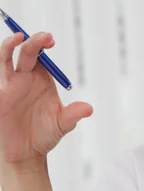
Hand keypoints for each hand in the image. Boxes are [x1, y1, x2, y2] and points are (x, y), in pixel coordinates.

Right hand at [0, 32, 92, 164]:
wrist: (27, 153)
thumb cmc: (46, 134)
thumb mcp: (63, 124)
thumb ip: (73, 115)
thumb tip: (88, 109)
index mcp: (41, 78)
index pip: (41, 54)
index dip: (44, 44)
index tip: (51, 41)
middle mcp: (23, 78)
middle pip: (25, 52)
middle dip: (33, 41)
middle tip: (45, 37)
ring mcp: (7, 86)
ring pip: (3, 60)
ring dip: (7, 47)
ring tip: (17, 37)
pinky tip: (1, 64)